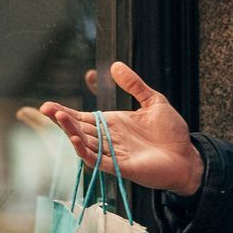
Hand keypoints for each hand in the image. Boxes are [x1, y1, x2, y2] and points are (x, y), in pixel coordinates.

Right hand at [39, 61, 204, 195]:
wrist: (188, 156)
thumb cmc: (172, 133)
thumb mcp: (154, 101)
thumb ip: (134, 85)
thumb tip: (115, 65)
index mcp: (113, 124)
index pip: (83, 117)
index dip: (65, 112)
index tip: (48, 105)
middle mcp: (109, 139)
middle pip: (79, 129)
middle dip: (61, 119)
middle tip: (44, 109)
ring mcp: (114, 154)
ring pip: (85, 143)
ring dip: (70, 131)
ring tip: (57, 117)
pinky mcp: (121, 167)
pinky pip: (98, 160)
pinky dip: (86, 152)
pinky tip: (75, 140)